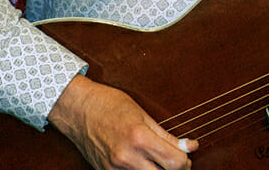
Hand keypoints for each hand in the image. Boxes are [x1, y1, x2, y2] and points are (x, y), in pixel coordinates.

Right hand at [48, 75, 197, 169]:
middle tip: (175, 161)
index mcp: (139, 138)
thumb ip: (168, 136)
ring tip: (158, 162)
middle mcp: (127, 157)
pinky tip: (142, 164)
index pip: (174, 162)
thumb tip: (190, 146)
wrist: (78, 109)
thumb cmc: (109, 105)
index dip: (185, 161)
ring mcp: (114, 168)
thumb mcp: (143, 115)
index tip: (186, 155)